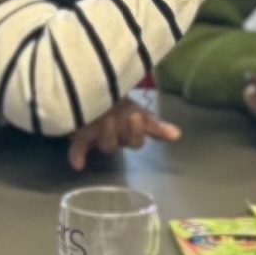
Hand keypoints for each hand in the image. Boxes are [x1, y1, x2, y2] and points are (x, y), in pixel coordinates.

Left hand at [63, 96, 182, 168]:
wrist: (92, 89)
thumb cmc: (118, 101)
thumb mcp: (136, 109)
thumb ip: (155, 125)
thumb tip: (178, 135)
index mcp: (130, 131)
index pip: (137, 140)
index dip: (137, 131)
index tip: (138, 117)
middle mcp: (116, 136)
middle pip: (122, 142)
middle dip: (125, 131)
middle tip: (127, 116)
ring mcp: (98, 137)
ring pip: (105, 143)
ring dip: (107, 134)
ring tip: (106, 118)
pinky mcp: (80, 135)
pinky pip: (79, 147)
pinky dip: (77, 155)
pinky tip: (77, 164)